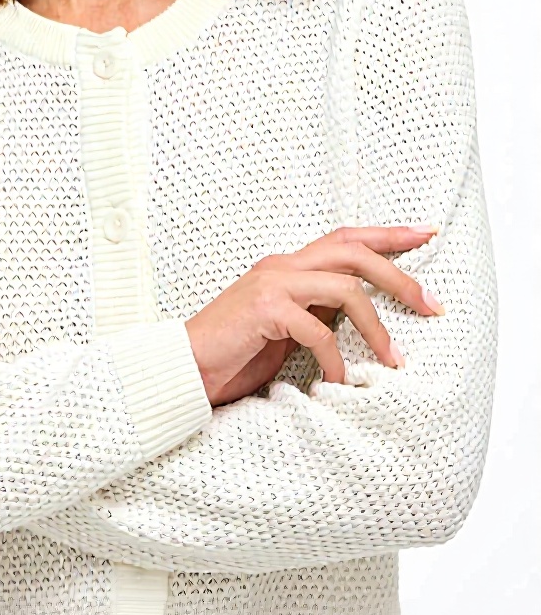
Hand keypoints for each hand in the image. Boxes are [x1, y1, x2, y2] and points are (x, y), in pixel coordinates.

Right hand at [185, 225, 442, 404]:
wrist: (183, 368)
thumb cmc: (234, 354)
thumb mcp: (286, 329)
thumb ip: (316, 312)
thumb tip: (361, 317)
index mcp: (288, 266)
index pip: (345, 239)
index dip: (387, 234)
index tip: (426, 233)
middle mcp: (282, 266)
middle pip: (353, 252)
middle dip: (399, 276)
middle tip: (431, 304)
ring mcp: (272, 284)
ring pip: (344, 287)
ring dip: (377, 325)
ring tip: (394, 360)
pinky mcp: (263, 309)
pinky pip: (317, 330)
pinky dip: (336, 358)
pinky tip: (338, 380)